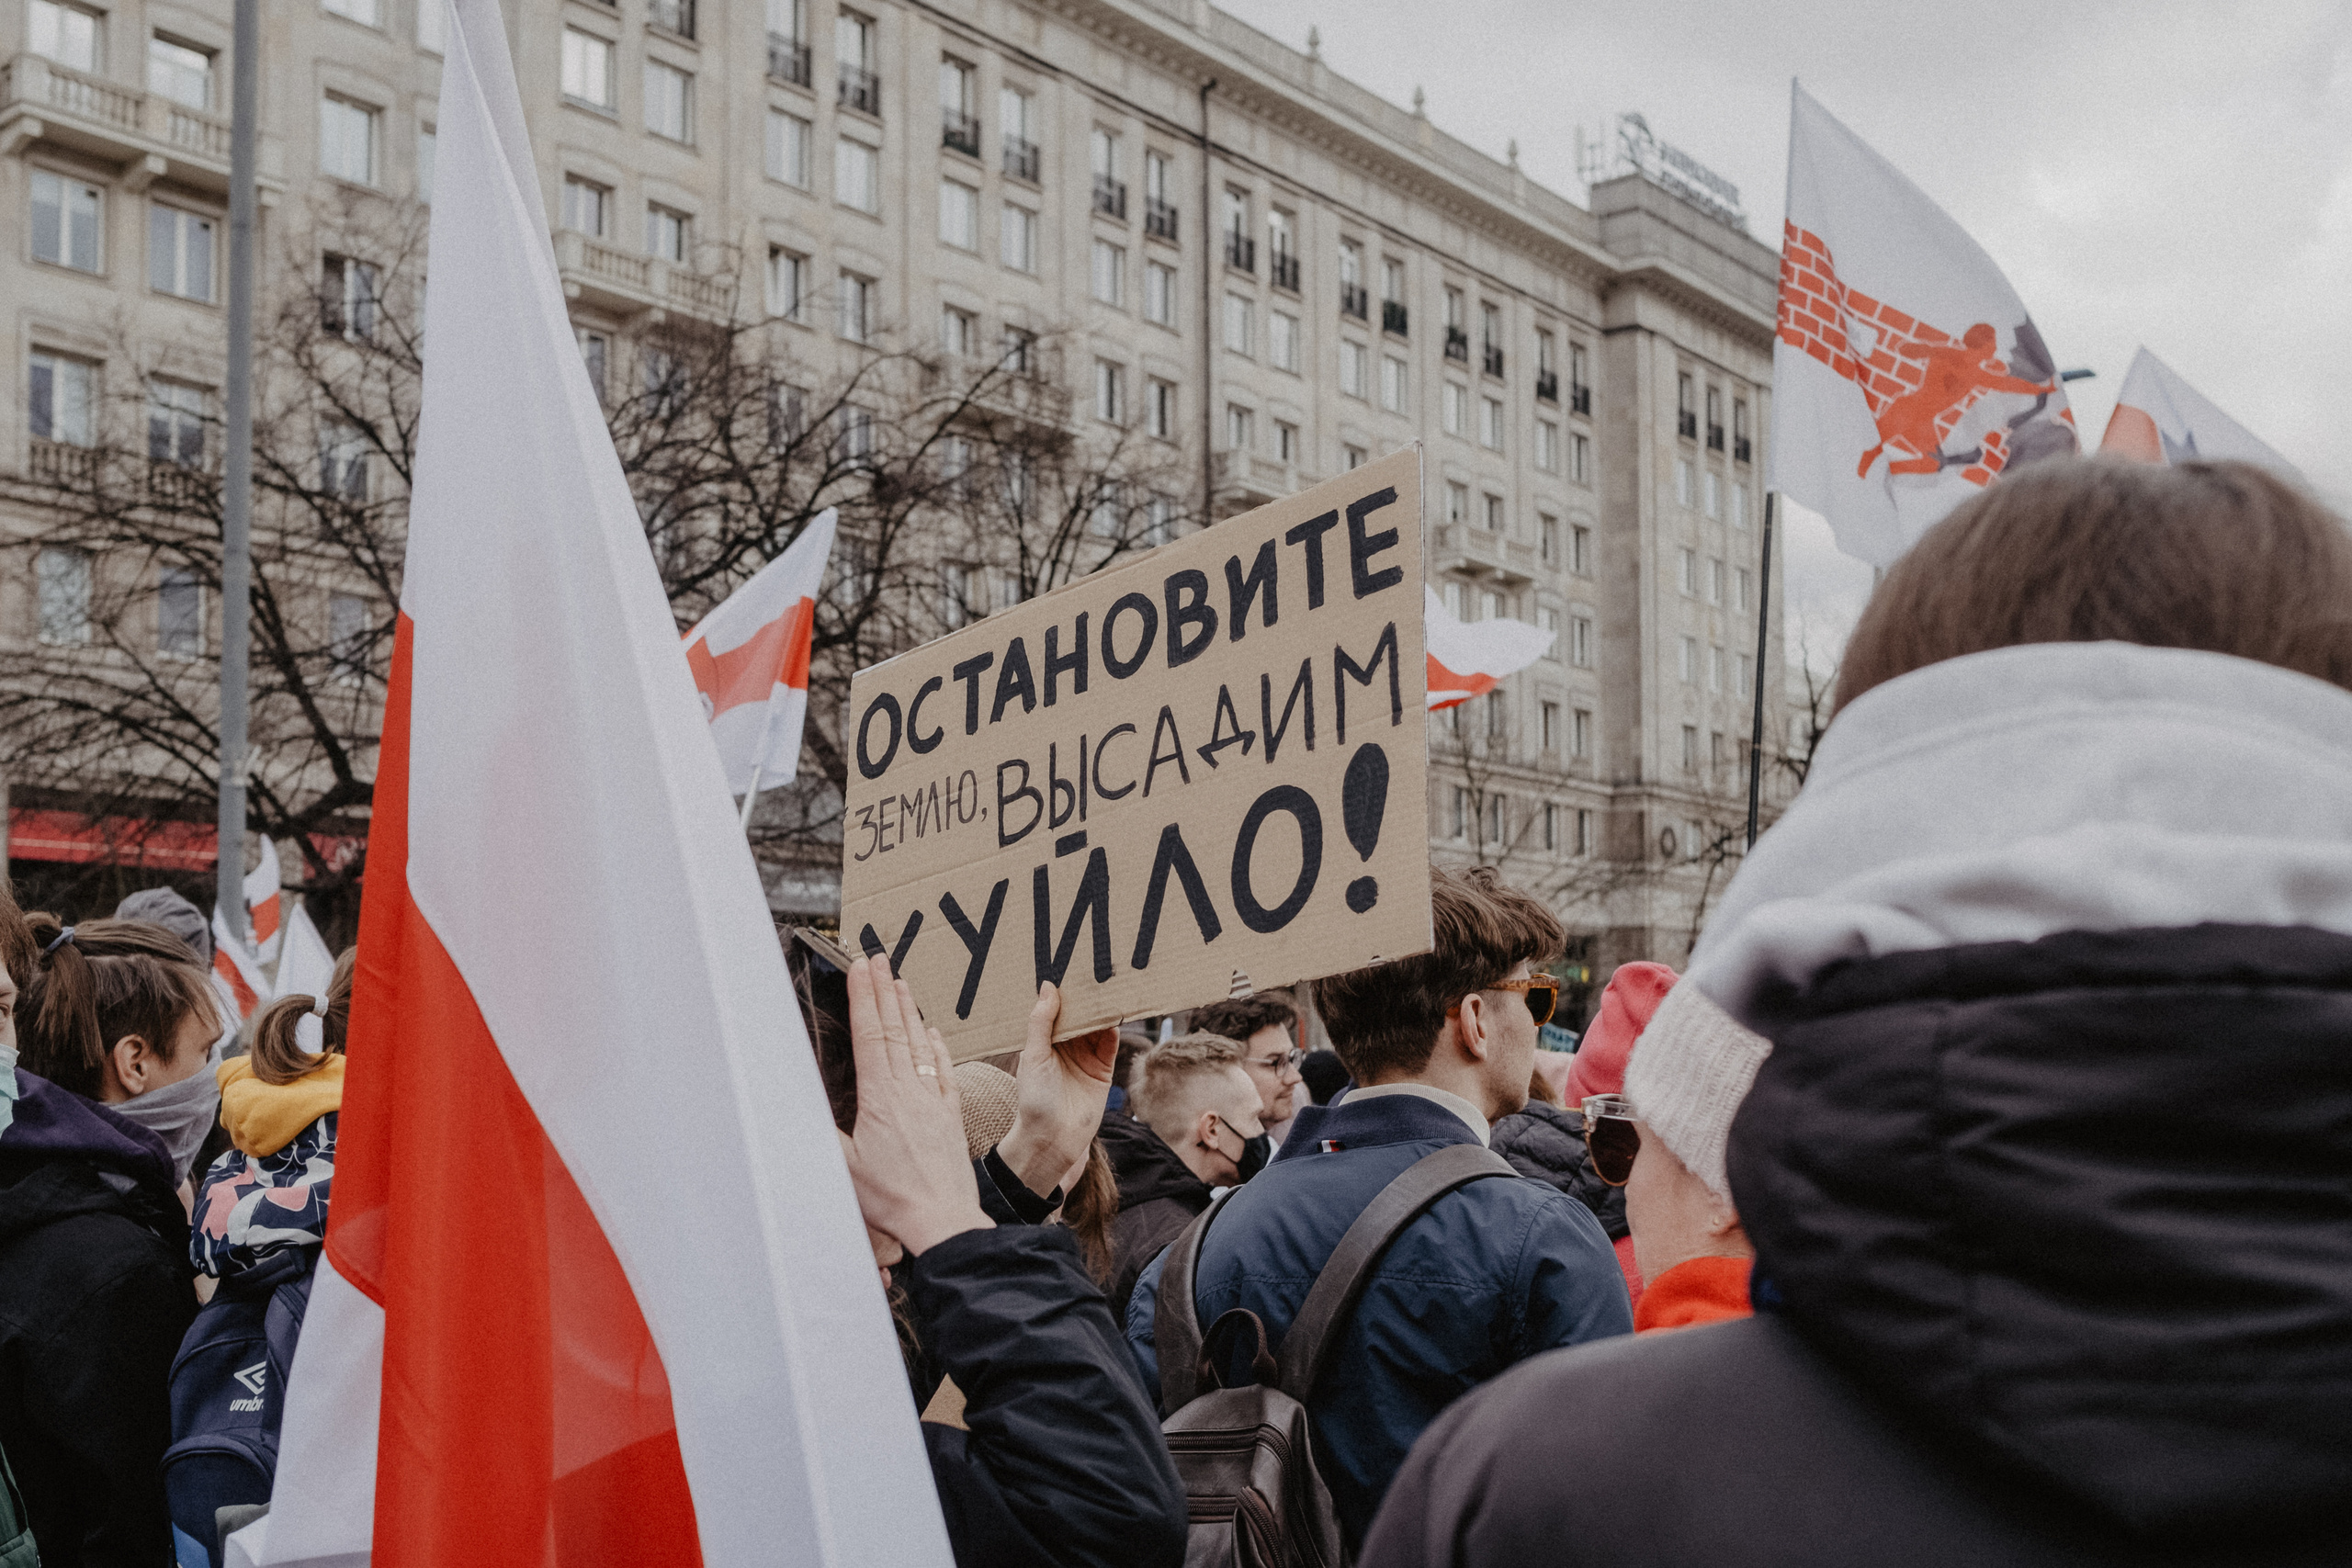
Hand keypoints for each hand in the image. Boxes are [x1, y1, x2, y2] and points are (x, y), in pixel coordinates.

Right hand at [840, 957, 992, 1256]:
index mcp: (880, 1097)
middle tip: (879, 959)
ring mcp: (933, 1101)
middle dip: (884, 991)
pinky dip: (936, 1047)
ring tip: (902, 983)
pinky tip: (932, 1033)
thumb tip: (793, 1105)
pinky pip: (944, 1071)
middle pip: (895, 1030)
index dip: (866, 998)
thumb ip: (819, 1132)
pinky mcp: (951, 1116)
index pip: (871, 1035)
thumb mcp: (843, 1167)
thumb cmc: (892, 1199)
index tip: (863, 968)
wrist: (943, 1218)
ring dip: (909, 1011)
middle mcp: (909, 1091)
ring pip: (919, 1044)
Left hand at [995, 981, 1118, 1198]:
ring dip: (1101, 1008)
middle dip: (1084, 996)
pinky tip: (1117, 1010)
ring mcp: (1085, 1056)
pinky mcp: (1103, 1068)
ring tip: (1107, 983)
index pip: (1054, 1009)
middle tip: (1092, 968)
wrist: (1052, 1139)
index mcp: (1042, 1041)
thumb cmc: (1033, 1100)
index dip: (1061, 991)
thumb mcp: (1032, 1056)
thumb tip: (1049, 986)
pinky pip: (1111, 1041)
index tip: (1066, 967)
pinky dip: (1115, 1026)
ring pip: (1096, 1024)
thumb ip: (1041, 1022)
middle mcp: (1064, 1046)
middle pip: (1078, 1014)